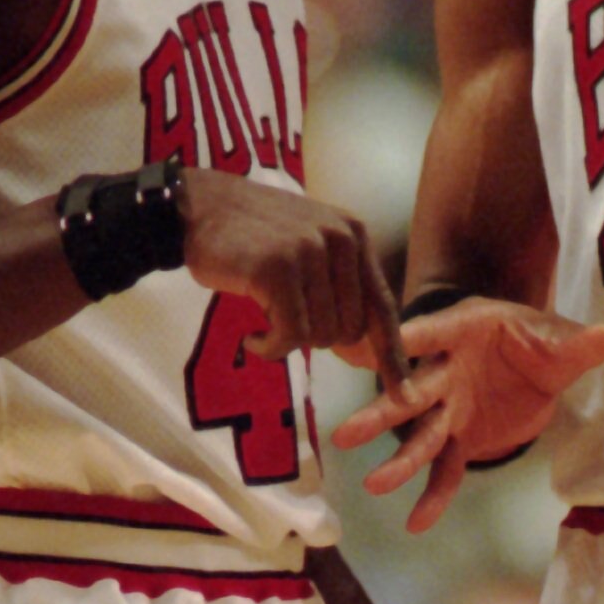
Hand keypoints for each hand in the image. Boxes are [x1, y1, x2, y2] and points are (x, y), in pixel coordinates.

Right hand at [182, 169, 404, 382]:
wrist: (197, 207)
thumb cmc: (252, 236)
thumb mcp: (309, 249)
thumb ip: (340, 290)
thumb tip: (365, 353)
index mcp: (354, 235)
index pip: (384, 307)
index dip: (393, 356)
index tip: (406, 396)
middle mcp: (340, 238)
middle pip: (349, 331)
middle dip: (316, 339)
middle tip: (282, 319)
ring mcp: (309, 250)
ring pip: (320, 336)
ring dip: (287, 341)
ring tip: (263, 319)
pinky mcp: (277, 269)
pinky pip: (290, 337)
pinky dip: (270, 348)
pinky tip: (252, 336)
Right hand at [332, 297, 603, 530]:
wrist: (538, 364)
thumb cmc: (538, 339)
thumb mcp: (559, 338)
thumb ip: (576, 343)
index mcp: (461, 332)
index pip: (428, 335)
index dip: (400, 343)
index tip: (362, 349)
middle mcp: (445, 372)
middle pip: (410, 394)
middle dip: (382, 414)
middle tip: (347, 433)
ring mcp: (450, 409)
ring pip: (421, 437)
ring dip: (400, 461)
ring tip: (374, 486)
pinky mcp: (463, 440)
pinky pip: (446, 472)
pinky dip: (434, 497)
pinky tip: (416, 525)